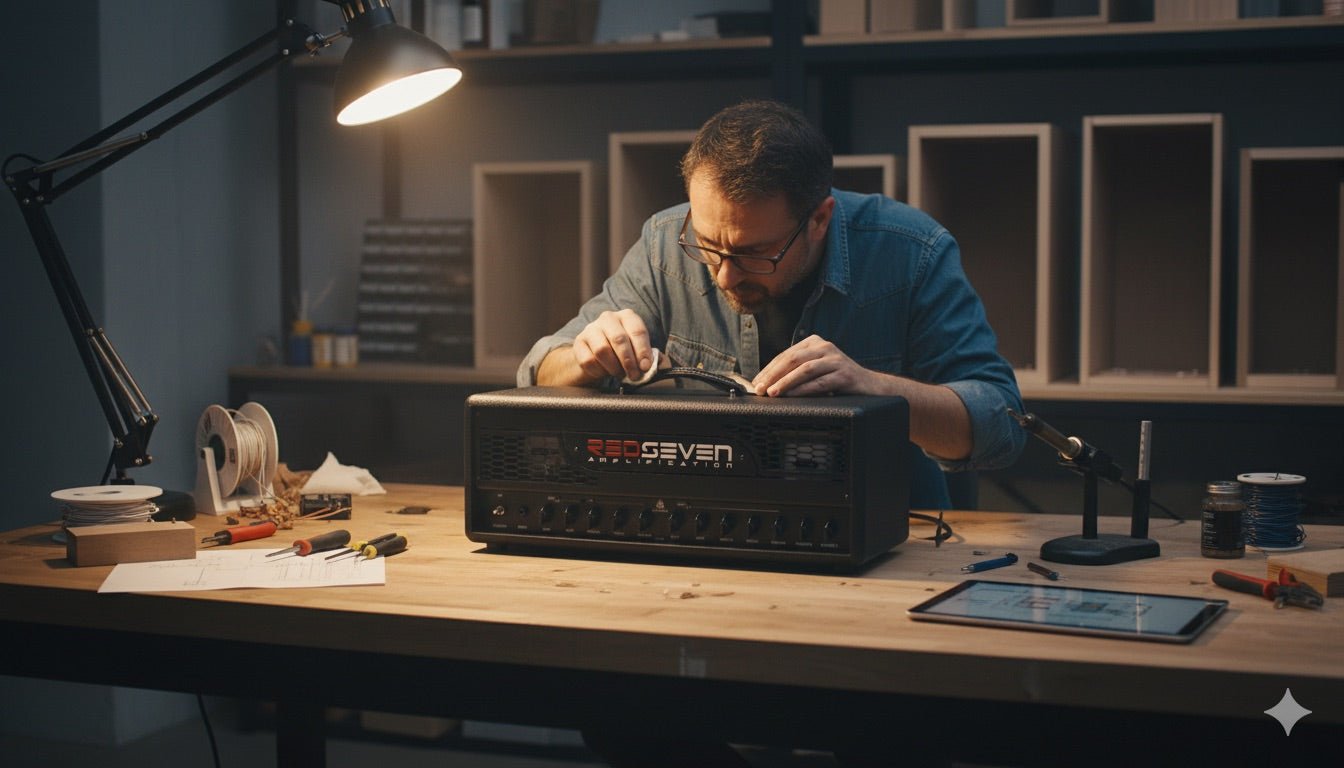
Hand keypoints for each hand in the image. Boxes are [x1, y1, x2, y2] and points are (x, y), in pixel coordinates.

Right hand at [567, 309, 653, 384]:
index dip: (643, 351)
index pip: (637, 331)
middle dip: (629, 361)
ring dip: (614, 367)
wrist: (596, 356)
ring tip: (619, 374)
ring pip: (602, 350)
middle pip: (619, 339)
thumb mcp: (637, 350)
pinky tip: (604, 372)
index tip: (646, 367)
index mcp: (627, 316)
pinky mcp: (579, 342)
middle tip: (634, 375)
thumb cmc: (621, 352)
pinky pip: (589, 360)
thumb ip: (647, 356)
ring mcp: (591, 328)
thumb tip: (652, 366)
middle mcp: (608, 318)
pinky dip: (599, 371)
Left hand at [752, 334, 875, 396]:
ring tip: (772, 392)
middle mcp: (825, 347)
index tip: (755, 383)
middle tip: (760, 389)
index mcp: (815, 342)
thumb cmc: (839, 381)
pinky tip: (793, 396)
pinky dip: (804, 390)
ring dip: (786, 382)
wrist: (871, 387)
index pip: (785, 355)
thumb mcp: (817, 371)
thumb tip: (768, 384)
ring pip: (805, 369)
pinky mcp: (845, 374)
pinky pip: (820, 382)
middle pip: (792, 359)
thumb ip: (797, 371)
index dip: (768, 369)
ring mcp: (836, 359)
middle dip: (773, 375)